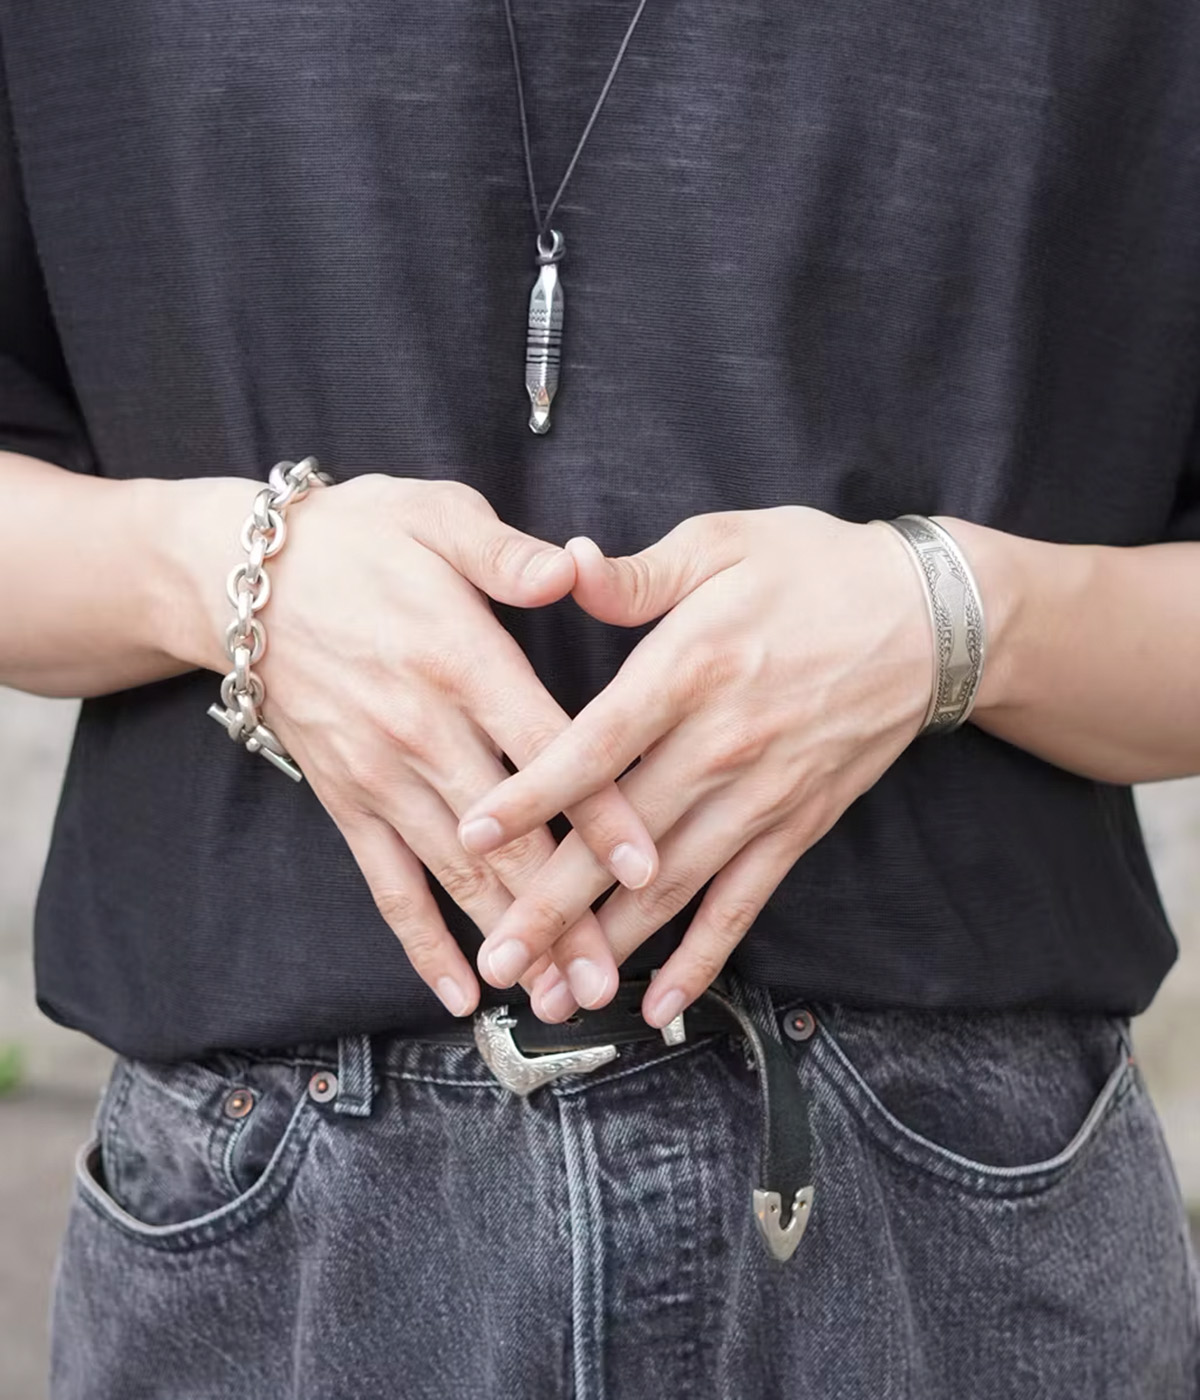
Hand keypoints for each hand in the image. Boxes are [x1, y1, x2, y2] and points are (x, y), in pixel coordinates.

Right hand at [199, 474, 657, 1018]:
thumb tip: (573, 567)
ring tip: (561, 1000)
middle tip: (615, 976)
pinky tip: (462, 994)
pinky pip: (386, 883)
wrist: (244, 577)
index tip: (649, 867)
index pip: (546, 748)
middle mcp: (422, 730)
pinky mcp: (346, 800)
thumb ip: (506, 554)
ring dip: (509, 940)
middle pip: (508, 836)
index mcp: (460, 660)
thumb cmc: (360, 539)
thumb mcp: (436, 516)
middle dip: (564, 911)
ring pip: (457, 874)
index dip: (598, 810)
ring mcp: (380, 775)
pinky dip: (421, 943)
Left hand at [456, 505, 935, 1024]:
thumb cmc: (814, 569)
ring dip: (612, 945)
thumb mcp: (722, 544)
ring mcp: (763, 795)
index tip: (473, 836)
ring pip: (673, 885)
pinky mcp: (798, 826)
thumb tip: (562, 565)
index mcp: (690, 669)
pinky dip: (702, 957)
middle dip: (554, 904)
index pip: (596, 746)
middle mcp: (722, 745)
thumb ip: (636, 574)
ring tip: (557, 997)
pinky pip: (744, 904)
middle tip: (498, 959)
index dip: (533, 795)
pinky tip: (659, 1003)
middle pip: (624, 838)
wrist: (932, 618)